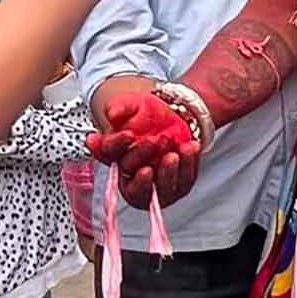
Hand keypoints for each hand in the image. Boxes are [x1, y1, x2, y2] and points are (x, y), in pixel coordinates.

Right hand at [88, 91, 199, 205]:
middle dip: (140, 157)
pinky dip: (187, 166)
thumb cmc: (146, 115)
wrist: (172, 120)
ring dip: (165, 173)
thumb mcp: (133, 105)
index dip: (117, 145)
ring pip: (154, 192)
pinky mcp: (175, 187)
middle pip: (128, 172)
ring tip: (172, 155)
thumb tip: (112, 114)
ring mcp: (152, 185)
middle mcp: (129, 174)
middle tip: (153, 141)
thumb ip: (120, 107)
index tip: (129, 134)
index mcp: (113, 153)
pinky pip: (181, 183)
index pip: (107, 153)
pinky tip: (189, 148)